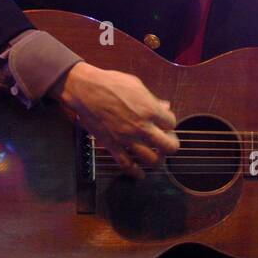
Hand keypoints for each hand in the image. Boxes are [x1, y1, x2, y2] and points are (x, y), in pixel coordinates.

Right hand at [57, 62, 178, 178]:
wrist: (86, 90)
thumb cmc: (111, 83)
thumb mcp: (137, 85)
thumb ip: (152, 99)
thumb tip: (164, 107)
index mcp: (150, 109)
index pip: (172, 123)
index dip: (170, 124)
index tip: (165, 124)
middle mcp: (142, 127)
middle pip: (168, 146)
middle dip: (171, 146)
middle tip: (167, 144)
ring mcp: (128, 138)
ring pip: (151, 160)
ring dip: (157, 160)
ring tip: (156, 157)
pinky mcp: (113, 145)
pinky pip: (127, 165)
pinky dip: (135, 172)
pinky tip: (140, 174)